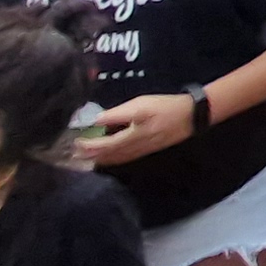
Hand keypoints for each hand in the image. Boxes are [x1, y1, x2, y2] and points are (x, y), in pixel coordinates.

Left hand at [81, 93, 196, 165]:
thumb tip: (96, 120)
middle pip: (108, 156)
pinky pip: (125, 158)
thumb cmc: (165, 107)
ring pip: (116, 159)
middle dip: (91, 156)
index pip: (104, 145)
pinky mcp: (148, 149)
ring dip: (101, 160)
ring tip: (86, 160)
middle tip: (74, 156)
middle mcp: (134, 148)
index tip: (75, 144)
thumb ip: (117, 114)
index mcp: (131, 137)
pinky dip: (113, 160)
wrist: (192, 115)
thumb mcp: (140, 105)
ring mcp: (142, 150)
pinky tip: (110, 158)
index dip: (89, 146)